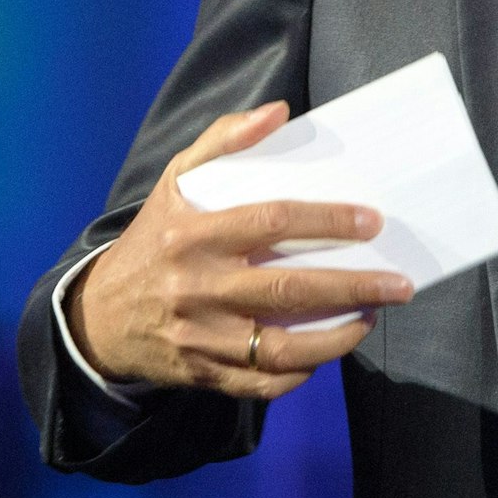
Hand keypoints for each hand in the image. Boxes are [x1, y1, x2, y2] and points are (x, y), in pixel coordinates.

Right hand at [66, 103, 413, 400]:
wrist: (99, 315)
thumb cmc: (155, 236)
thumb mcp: (176, 179)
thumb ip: (225, 138)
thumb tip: (279, 113)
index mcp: (193, 234)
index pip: (271, 222)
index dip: (326, 221)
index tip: (371, 222)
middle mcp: (196, 287)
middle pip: (287, 290)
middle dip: (352, 286)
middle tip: (398, 283)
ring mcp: (200, 337)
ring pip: (279, 347)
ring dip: (336, 337)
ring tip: (372, 316)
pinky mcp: (202, 374)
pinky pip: (261, 384)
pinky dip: (300, 373)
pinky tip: (328, 350)